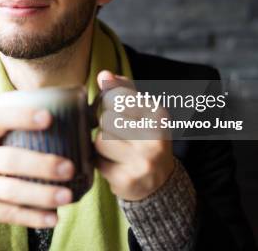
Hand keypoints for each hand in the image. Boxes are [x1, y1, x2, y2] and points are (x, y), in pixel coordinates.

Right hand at [0, 106, 74, 227]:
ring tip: (67, 196)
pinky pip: (8, 214)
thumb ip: (10, 135)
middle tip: (69, 167)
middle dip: (42, 164)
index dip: (22, 117)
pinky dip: (32, 218)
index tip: (49, 117)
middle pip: (10, 160)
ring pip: (11, 191)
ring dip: (42, 195)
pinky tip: (52, 218)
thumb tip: (64, 127)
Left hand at [94, 70, 174, 200]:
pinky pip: (98, 163)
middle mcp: (155, 137)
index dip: (109, 104)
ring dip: (102, 146)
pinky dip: (101, 163)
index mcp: (158, 115)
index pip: (117, 97)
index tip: (119, 113)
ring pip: (100, 141)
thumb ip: (122, 90)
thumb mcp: (141, 111)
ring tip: (117, 151)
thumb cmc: (145, 139)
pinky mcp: (128, 180)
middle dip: (106, 127)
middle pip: (107, 119)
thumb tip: (104, 75)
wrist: (159, 182)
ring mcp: (143, 161)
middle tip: (120, 136)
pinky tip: (116, 165)